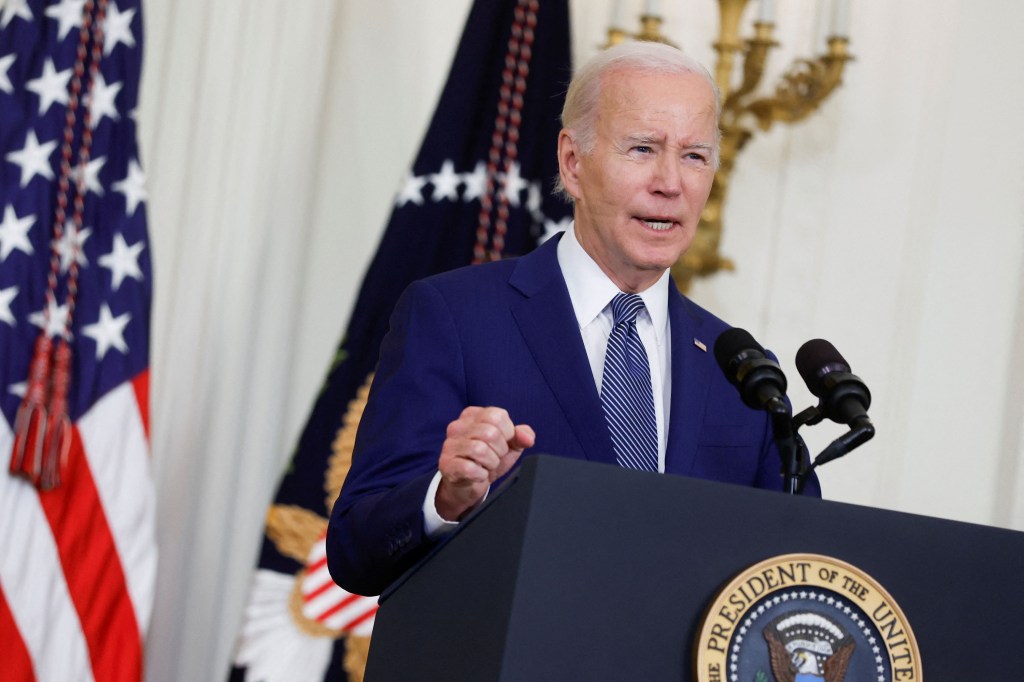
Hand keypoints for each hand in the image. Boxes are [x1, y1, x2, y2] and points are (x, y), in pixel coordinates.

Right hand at [435, 406, 534, 520]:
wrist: (468, 485)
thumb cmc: (487, 460)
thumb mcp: (508, 445)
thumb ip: (521, 436)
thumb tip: (528, 438)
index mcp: (473, 415)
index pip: (498, 416)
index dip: (507, 434)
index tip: (502, 444)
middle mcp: (458, 426)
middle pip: (490, 433)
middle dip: (500, 450)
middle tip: (494, 457)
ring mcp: (450, 445)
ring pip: (480, 450)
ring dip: (491, 463)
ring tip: (486, 466)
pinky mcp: (447, 465)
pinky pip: (470, 468)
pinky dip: (481, 475)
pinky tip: (478, 475)